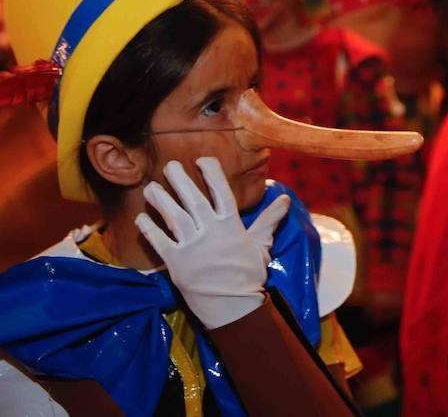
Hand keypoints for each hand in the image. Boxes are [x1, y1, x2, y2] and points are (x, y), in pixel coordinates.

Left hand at [135, 157, 290, 328]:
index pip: (221, 192)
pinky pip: (158, 241)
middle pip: (193, 199)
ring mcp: (191, 247)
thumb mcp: (261, 244)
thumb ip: (269, 220)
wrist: (233, 307)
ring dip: (161, 200)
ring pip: (173, 217)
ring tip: (150, 187)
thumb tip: (286, 199)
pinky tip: (141, 217)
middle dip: (180, 180)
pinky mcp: (175, 262)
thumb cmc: (248, 275)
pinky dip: (149, 228)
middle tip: (169, 165)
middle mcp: (210, 231)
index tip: (202, 160)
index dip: (211, 174)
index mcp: (231, 225)